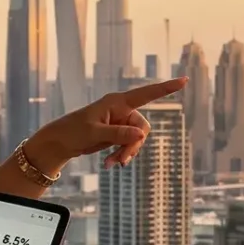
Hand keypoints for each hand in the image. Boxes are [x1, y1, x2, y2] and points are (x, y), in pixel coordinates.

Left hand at [24, 78, 185, 171]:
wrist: (60, 142)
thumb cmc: (73, 131)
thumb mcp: (95, 133)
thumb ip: (118, 134)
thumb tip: (140, 134)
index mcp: (117, 102)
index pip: (146, 94)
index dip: (166, 88)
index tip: (183, 80)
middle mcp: (121, 110)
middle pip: (142, 128)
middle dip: (133, 146)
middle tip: (121, 160)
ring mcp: (120, 122)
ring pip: (136, 140)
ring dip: (127, 153)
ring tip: (112, 164)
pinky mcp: (117, 134)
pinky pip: (128, 145)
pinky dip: (122, 154)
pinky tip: (111, 163)